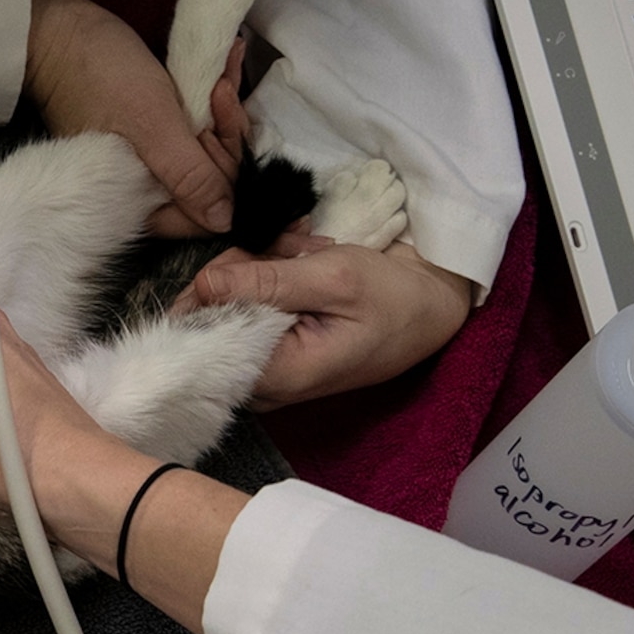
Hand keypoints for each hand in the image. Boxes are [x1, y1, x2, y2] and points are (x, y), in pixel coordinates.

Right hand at [27, 0, 245, 237]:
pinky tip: (220, 71)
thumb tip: (225, 221)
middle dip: (226, 135)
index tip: (222, 125)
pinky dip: (211, 104)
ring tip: (221, 73)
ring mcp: (148, 162)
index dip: (226, 173)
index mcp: (138, 201)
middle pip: (211, 182)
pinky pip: (194, 132)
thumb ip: (187, 173)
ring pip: (207, 154)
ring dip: (222, 113)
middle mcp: (145, 190)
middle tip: (221, 90)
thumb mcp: (151, 122)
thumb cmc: (100, 76)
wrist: (58, 34)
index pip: (206, 210)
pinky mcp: (149, 136)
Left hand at [179, 235, 469, 406]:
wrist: (431, 307)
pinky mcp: (273, 349)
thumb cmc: (393, 297)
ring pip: (228, 304)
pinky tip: (302, 261)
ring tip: (306, 254)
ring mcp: (267, 367)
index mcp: (276, 376)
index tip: (251, 259)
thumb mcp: (333, 279)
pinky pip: (249, 306)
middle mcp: (262, 382)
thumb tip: (202, 284)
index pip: (204, 337)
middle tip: (293, 250)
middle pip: (212, 318)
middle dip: (244, 270)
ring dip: (261, 266)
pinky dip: (270, 276)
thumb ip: (265, 283)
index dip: (211, 289)